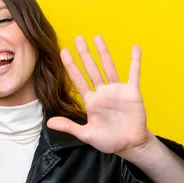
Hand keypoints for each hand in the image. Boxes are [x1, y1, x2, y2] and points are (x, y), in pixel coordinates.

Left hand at [47, 36, 151, 157]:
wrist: (130, 145)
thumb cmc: (109, 140)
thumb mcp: (86, 134)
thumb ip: (69, 126)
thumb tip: (48, 124)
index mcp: (91, 101)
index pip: (78, 80)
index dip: (71, 66)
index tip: (63, 52)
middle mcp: (102, 92)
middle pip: (91, 69)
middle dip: (84, 54)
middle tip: (77, 38)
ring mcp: (117, 91)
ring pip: (108, 67)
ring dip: (103, 52)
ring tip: (97, 37)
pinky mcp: (132, 92)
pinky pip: (134, 73)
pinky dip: (135, 61)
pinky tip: (135, 47)